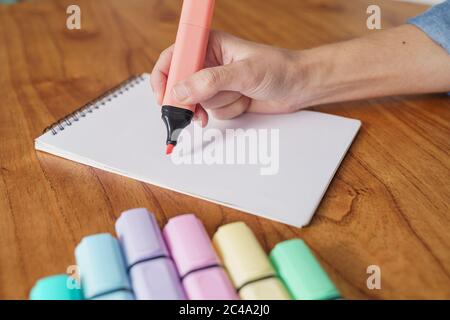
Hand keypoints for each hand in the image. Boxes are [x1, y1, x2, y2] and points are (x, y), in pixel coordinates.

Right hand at [151, 31, 305, 126]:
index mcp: (209, 44)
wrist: (299, 86)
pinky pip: (212, 112)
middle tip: (195, 109)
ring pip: (198, 102)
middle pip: (181, 84)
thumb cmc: (278, 68)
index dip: (165, 76)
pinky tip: (242, 103)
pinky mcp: (224, 98)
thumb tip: (181, 92)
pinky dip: (227, 111)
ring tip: (239, 95)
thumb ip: (211, 81)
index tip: (165, 97)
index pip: (175, 56)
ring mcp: (216, 83)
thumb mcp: (244, 72)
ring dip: (218, 104)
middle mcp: (209, 62)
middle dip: (192, 98)